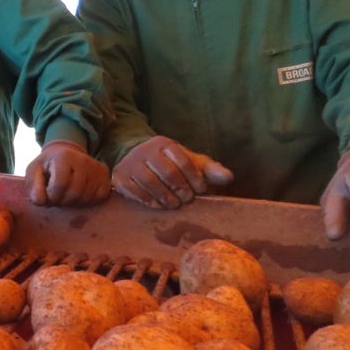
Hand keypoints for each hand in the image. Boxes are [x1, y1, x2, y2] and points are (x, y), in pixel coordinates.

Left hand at [25, 139, 110, 206]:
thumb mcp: (33, 172)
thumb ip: (32, 186)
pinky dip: (88, 201)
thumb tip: (40, 201)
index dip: (52, 197)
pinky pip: (100, 196)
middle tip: (57, 198)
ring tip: (66, 195)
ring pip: (87, 197)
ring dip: (74, 203)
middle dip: (63, 201)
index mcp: (64, 156)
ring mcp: (96, 167)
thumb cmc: (47, 166)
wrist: (65, 155)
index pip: (60, 185)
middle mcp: (83, 160)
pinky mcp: (105, 175)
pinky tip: (79, 195)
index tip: (48, 196)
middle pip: (74, 193)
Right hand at [111, 135, 233, 207]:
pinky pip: (135, 191)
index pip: (183, 160)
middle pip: (167, 172)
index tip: (200, 190)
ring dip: (165, 197)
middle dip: (180, 189)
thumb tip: (229, 178)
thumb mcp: (190, 163)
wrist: (135, 160)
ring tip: (174, 204)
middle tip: (187, 200)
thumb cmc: (170, 164)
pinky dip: (149, 200)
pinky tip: (159, 205)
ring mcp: (130, 163)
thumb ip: (210, 170)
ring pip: (150, 182)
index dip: (195, 177)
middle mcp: (146, 151)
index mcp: (165, 144)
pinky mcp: (120, 177)